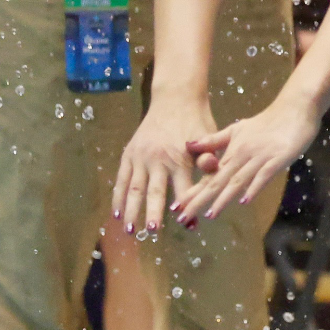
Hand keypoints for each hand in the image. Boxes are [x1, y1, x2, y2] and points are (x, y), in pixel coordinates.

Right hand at [112, 98, 215, 236]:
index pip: (185, 189)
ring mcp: (142, 156)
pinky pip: (122, 178)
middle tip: (152, 231)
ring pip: (135, 188)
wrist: (176, 98)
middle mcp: (159, 158)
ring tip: (129, 230)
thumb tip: (213, 170)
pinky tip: (116, 213)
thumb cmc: (198, 122)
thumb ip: (209, 157)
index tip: (191, 226)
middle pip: (155, 191)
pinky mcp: (130, 153)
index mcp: (181, 157)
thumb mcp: (209, 138)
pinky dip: (119, 196)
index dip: (188, 207)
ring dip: (131, 210)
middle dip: (153, 212)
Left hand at [173, 95, 321, 225]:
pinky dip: (253, 188)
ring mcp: (259, 157)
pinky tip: (244, 201)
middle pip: (218, 181)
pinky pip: (263, 175)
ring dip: (223, 199)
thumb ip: (215, 140)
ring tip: (209, 215)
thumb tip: (189, 146)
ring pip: (237, 180)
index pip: (209, 176)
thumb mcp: (237, 129)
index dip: (193, 192)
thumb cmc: (267, 122)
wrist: (294, 108)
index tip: (177, 207)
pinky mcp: (278, 159)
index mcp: (232, 151)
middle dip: (199, 201)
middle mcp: (242, 156)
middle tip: (183, 217)